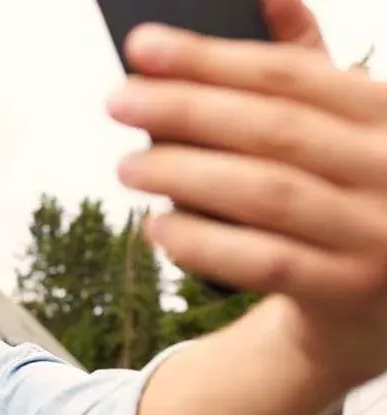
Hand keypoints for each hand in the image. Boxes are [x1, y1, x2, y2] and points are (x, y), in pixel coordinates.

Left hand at [106, 0, 386, 383]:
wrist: (375, 303)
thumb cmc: (345, 193)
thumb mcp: (344, 126)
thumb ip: (307, 64)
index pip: (290, 75)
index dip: (209, 58)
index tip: (141, 47)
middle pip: (273, 130)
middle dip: (185, 110)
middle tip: (117, 102)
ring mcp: (376, 234)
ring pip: (265, 193)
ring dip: (183, 176)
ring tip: (127, 166)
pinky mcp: (345, 290)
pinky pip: (261, 261)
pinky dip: (201, 242)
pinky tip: (156, 227)